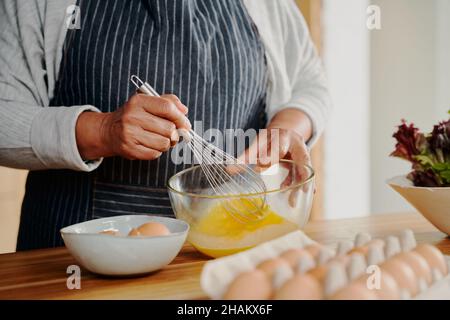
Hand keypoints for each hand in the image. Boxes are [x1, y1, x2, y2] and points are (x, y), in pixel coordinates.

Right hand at [76, 94, 190, 159]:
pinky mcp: (129, 149)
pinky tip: (150, 145)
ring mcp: (130, 134)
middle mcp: (132, 116)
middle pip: (169, 128)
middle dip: (175, 133)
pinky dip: (157, 151)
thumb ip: (168, 102)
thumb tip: (184, 111)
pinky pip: (155, 154)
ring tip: (159, 139)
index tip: (186, 124)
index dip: (181, 117)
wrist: (109, 131)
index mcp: (139, 101)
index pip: (167, 107)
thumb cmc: (134, 116)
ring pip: (164, 143)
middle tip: (172, 134)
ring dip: (166, 143)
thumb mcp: (147, 102)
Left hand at [238, 109, 312, 205]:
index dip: (271, 157)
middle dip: (299, 173)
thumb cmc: (270, 139)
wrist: (285, 132)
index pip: (278, 146)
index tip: (260, 167)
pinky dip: (302, 186)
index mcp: (283, 136)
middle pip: (302, 158)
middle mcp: (297, 145)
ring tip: (292, 201)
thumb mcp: (258, 143)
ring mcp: (303, 155)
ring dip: (300, 185)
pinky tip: (296, 197)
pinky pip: (305, 176)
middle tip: (293, 188)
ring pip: (305, 170)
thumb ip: (246, 156)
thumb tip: (229, 170)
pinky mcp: (304, 164)